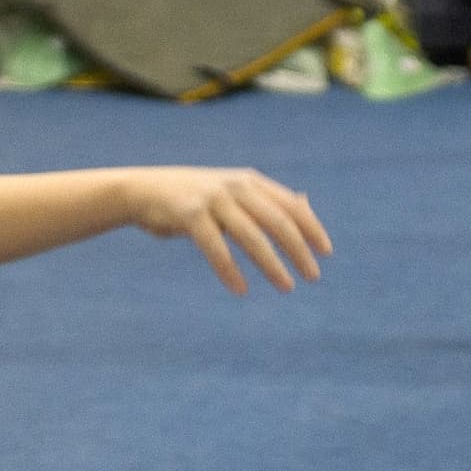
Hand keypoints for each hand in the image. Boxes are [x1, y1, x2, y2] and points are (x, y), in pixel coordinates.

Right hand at [122, 167, 331, 295]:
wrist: (143, 190)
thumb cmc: (194, 197)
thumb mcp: (233, 191)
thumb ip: (267, 199)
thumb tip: (306, 204)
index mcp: (250, 181)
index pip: (291, 205)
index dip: (311, 228)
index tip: (327, 252)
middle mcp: (236, 186)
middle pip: (278, 221)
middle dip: (299, 250)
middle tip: (314, 276)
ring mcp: (213, 199)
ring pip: (251, 236)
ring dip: (272, 264)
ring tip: (286, 287)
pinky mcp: (190, 215)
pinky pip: (216, 248)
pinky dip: (229, 270)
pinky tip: (241, 289)